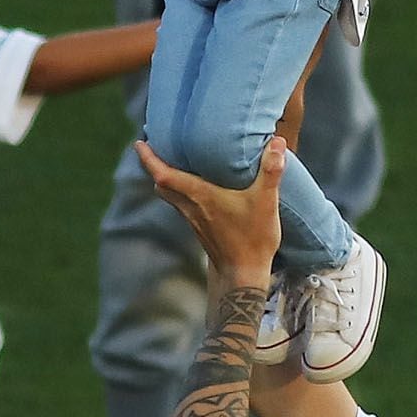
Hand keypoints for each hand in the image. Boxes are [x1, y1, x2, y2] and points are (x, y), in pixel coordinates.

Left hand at [136, 135, 283, 286]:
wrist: (244, 274)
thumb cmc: (253, 238)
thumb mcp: (266, 201)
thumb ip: (271, 170)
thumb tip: (278, 141)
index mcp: (200, 197)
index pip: (164, 175)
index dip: (149, 158)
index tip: (139, 143)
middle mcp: (191, 208)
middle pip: (161, 185)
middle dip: (154, 166)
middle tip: (154, 147)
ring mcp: (194, 220)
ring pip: (170, 197)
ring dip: (166, 180)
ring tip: (172, 163)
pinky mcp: (201, 229)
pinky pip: (182, 206)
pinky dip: (180, 193)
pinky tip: (195, 189)